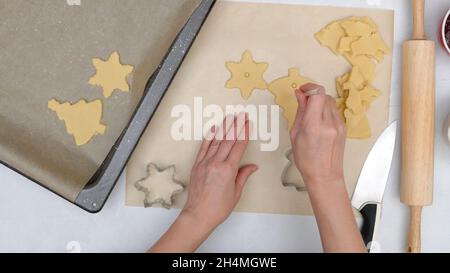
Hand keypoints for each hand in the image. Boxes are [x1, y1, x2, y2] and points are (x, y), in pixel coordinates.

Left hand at [150, 113, 256, 252]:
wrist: (198, 215)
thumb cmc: (218, 208)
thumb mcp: (236, 193)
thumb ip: (243, 175)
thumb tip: (252, 166)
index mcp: (228, 170)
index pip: (238, 147)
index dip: (244, 133)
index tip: (248, 123)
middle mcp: (216, 163)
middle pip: (228, 140)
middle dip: (236, 126)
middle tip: (241, 115)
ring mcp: (205, 163)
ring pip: (216, 141)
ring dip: (224, 128)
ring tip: (229, 117)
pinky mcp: (197, 165)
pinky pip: (204, 147)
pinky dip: (209, 137)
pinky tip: (214, 129)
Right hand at [290, 83, 365, 252]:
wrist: (324, 175)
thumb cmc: (306, 159)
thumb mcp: (295, 134)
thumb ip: (300, 111)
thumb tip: (300, 95)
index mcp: (314, 126)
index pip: (317, 94)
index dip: (309, 87)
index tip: (302, 90)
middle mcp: (329, 123)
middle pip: (323, 95)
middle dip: (312, 95)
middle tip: (303, 101)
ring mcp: (339, 125)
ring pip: (330, 101)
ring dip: (319, 102)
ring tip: (311, 112)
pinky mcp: (344, 127)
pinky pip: (334, 110)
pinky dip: (325, 110)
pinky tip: (319, 120)